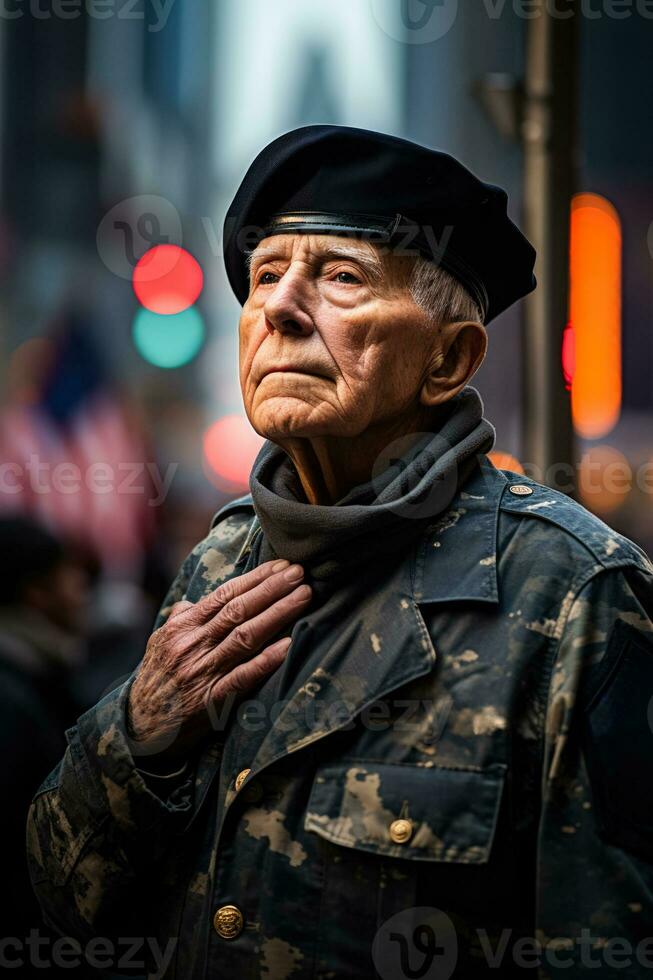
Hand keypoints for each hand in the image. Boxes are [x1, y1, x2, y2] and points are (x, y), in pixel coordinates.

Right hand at [126, 559, 310, 765]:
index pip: (224, 595)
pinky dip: (266, 660)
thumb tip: (194, 600)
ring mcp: (202, 672)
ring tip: (303, 597)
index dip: (255, 578)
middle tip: (300, 573)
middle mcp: (192, 645)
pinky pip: (242, 677)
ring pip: (245, 636)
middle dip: (272, 589)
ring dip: (277, 614)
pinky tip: (288, 645)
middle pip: (238, 610)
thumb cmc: (157, 679)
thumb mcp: (161, 643)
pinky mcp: (211, 700)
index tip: (281, 566)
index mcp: (183, 628)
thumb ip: (181, 619)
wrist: (138, 727)